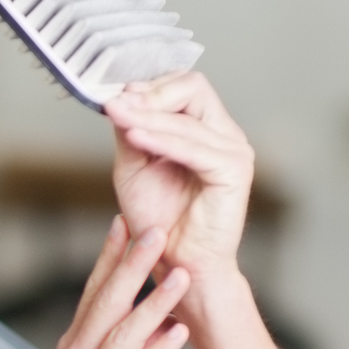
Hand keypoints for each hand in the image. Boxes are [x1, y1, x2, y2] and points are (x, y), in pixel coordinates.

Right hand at [17, 218, 192, 348]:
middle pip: (106, 302)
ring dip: (155, 301)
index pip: (91, 292)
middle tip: (154, 229)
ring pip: (123, 333)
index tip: (125, 222)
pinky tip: (179, 332)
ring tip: (181, 275)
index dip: (109, 256)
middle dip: (131, 263)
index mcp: (73, 347)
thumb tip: (152, 320)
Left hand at [105, 71, 254, 282]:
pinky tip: (134, 136)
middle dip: (150, 94)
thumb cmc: (158, 220)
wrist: (176, 264)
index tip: (114, 95)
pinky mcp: (234, 171)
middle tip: (115, 103)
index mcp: (205, 129)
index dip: (148, 86)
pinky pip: (194, 147)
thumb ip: (132, 131)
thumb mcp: (134, 167)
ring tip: (116, 115)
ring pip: (188, 117)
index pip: (183, 84)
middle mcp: (224, 134)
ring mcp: (234, 150)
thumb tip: (122, 97)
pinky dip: (161, 139)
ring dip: (146, 115)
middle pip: (194, 86)